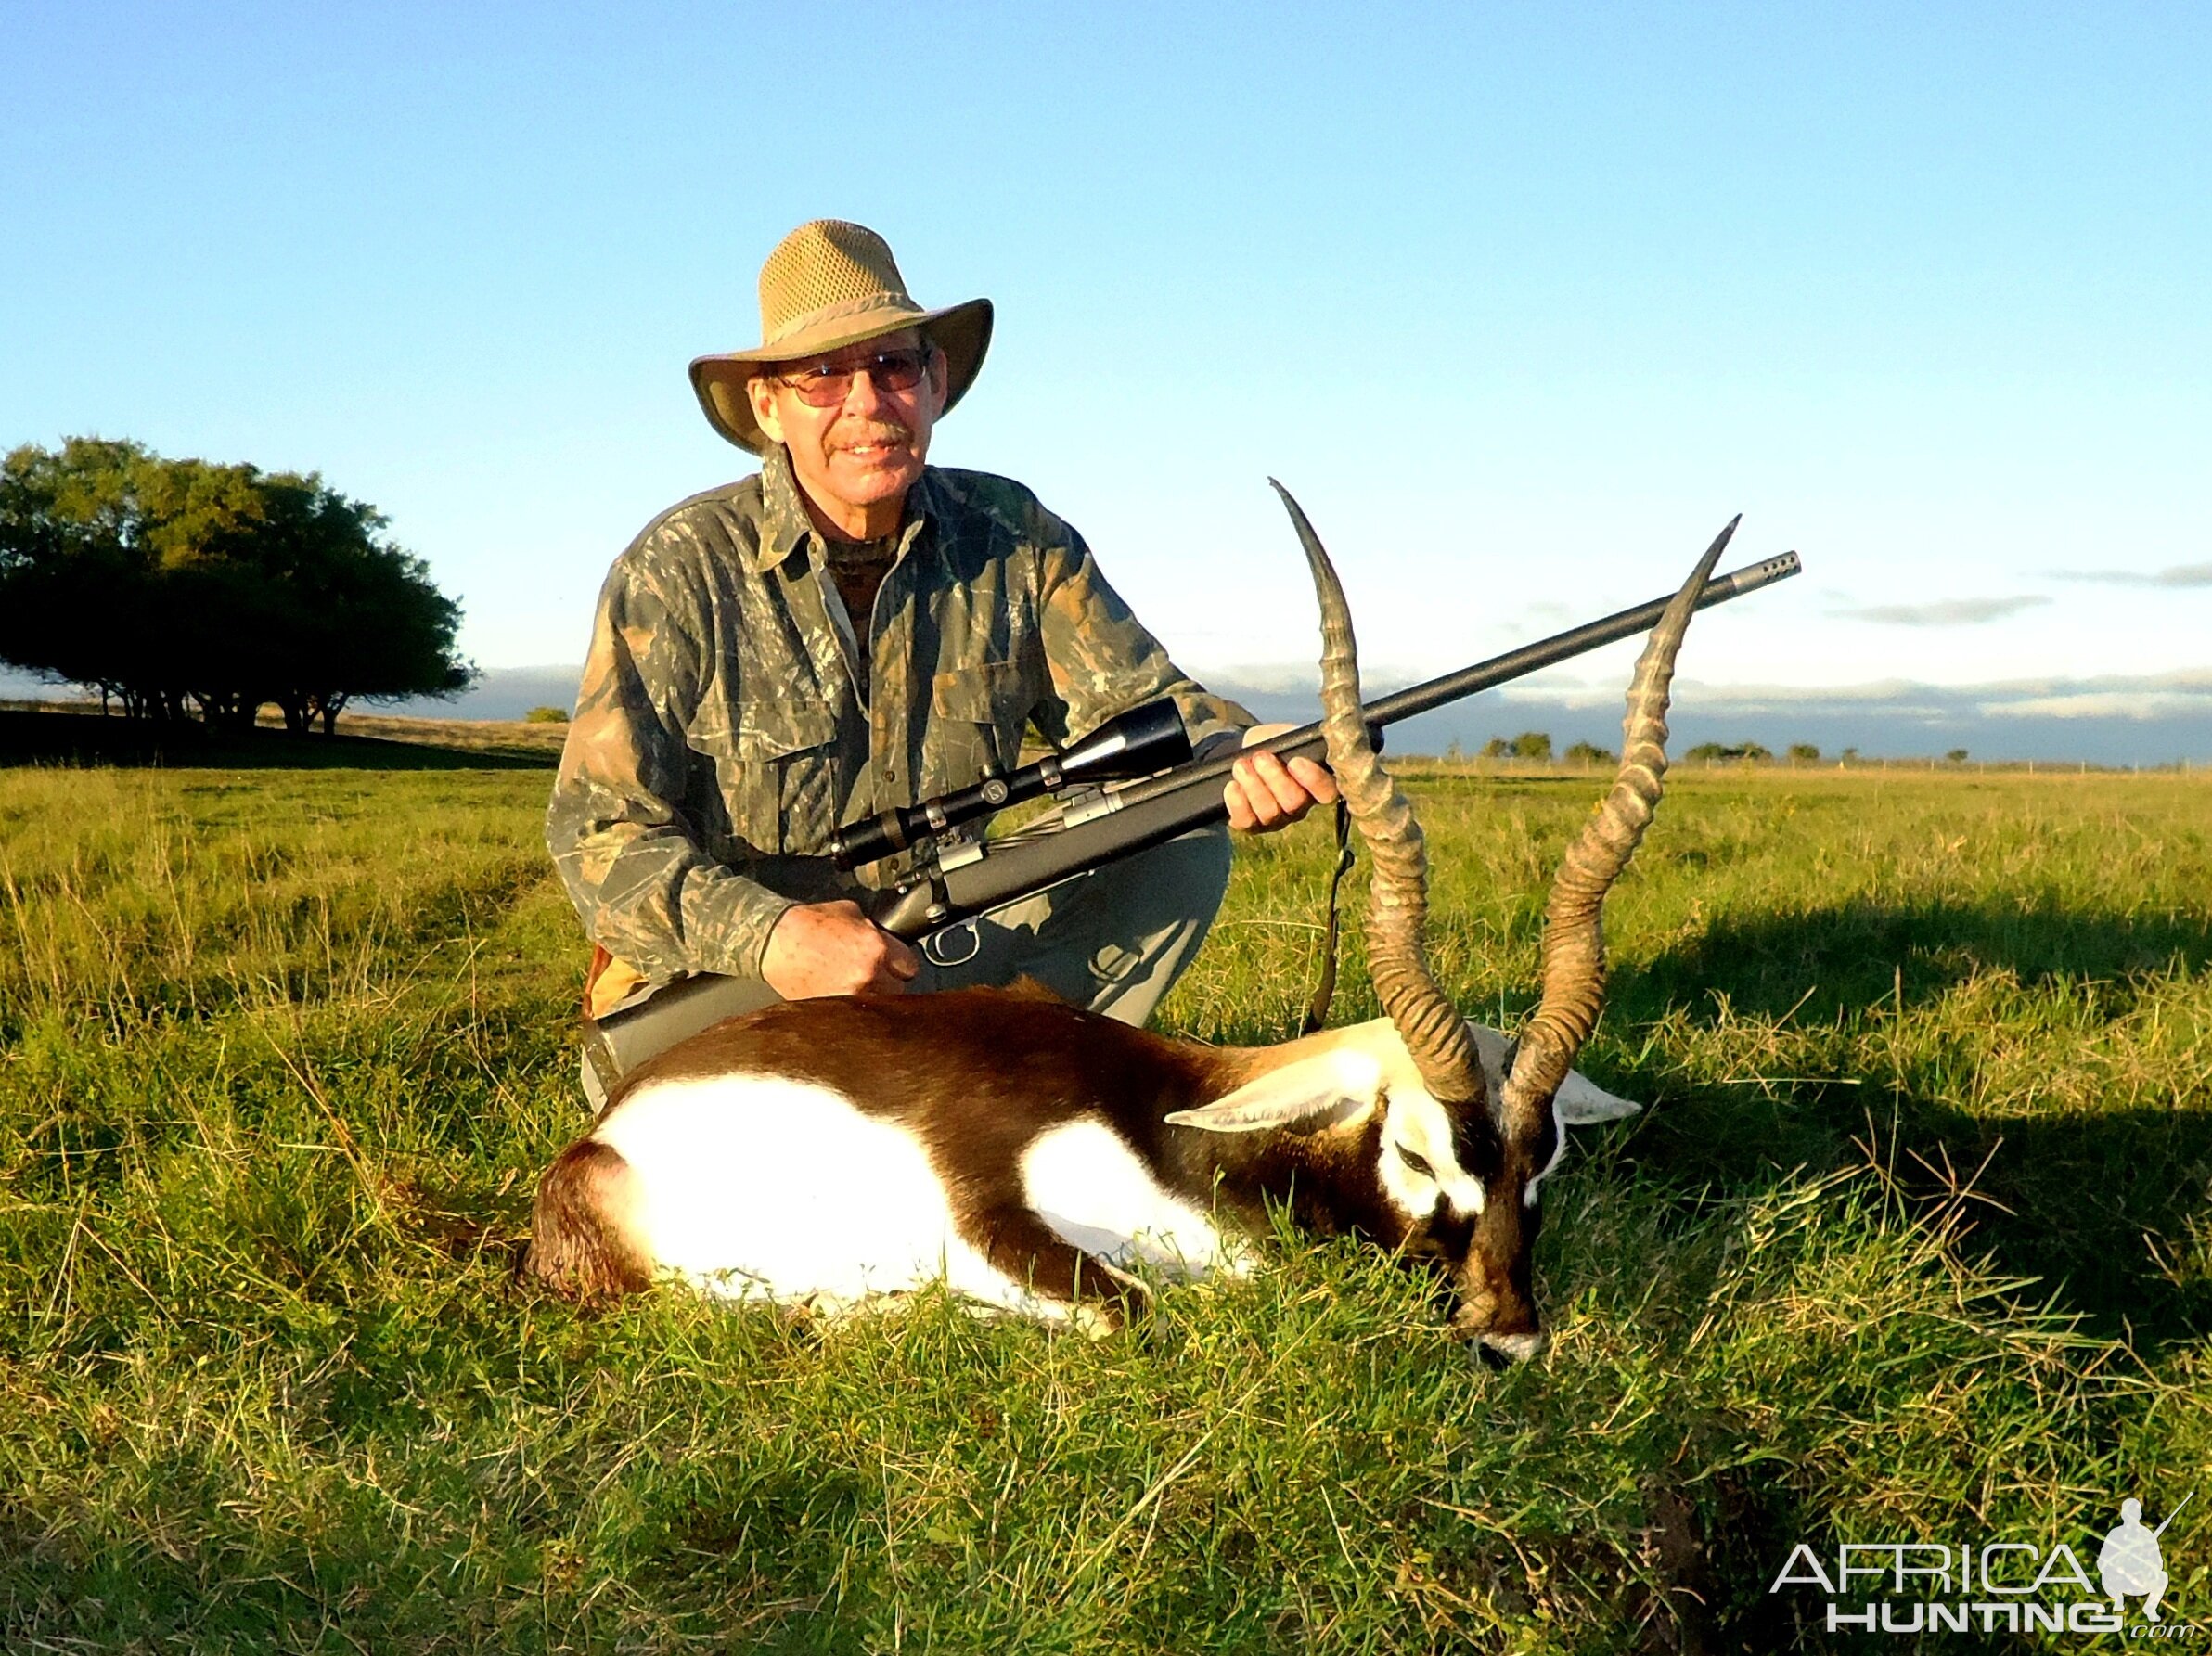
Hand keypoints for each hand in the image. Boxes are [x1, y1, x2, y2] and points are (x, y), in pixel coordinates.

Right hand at [761, 899, 920, 998]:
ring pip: (878, 1006)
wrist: (774, 942)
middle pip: (898, 991)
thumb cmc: (807, 924)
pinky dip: (851, 1008)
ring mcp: (849, 998)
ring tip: (855, 985)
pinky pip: (854, 1015)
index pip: (910, 967)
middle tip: (874, 973)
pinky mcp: (831, 1011)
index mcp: (875, 949)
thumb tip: (887, 940)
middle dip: (889, 982)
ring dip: (872, 998)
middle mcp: (867, 977)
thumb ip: (876, 930)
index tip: (895, 964)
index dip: (901, 963)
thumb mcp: (851, 913)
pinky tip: (840, 992)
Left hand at [1224, 723, 1338, 833]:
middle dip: (1275, 777)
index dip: (1313, 780)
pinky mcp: (1252, 825)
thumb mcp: (1286, 736)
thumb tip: (1301, 744)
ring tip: (1241, 765)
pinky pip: (1246, 821)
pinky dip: (1237, 802)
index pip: (1327, 792)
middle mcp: (1300, 807)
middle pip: (1295, 803)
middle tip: (1260, 757)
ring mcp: (1277, 820)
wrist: (1244, 753)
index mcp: (1316, 784)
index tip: (1295, 761)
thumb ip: (1297, 741)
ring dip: (1253, 785)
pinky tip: (1232, 785)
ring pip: (1269, 812)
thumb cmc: (1272, 744)